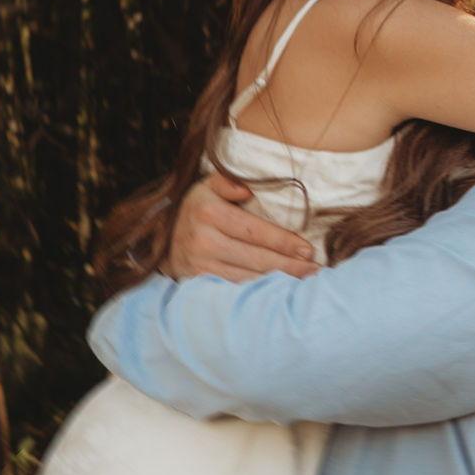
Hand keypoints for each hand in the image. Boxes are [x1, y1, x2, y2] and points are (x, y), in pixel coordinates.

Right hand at [167, 169, 317, 282]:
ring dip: (278, 282)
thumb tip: (247, 189)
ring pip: (247, 277)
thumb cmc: (195, 209)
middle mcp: (203, 240)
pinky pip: (235, 288)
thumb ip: (227, 182)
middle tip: (315, 270)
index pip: (255, 230)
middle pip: (255, 258)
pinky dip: (259, 292)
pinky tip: (278, 292)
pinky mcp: (199, 282)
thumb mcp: (206, 186)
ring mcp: (200, 265)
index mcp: (208, 212)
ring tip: (305, 282)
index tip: (307, 249)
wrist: (159, 237)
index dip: (283, 241)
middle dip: (289, 265)